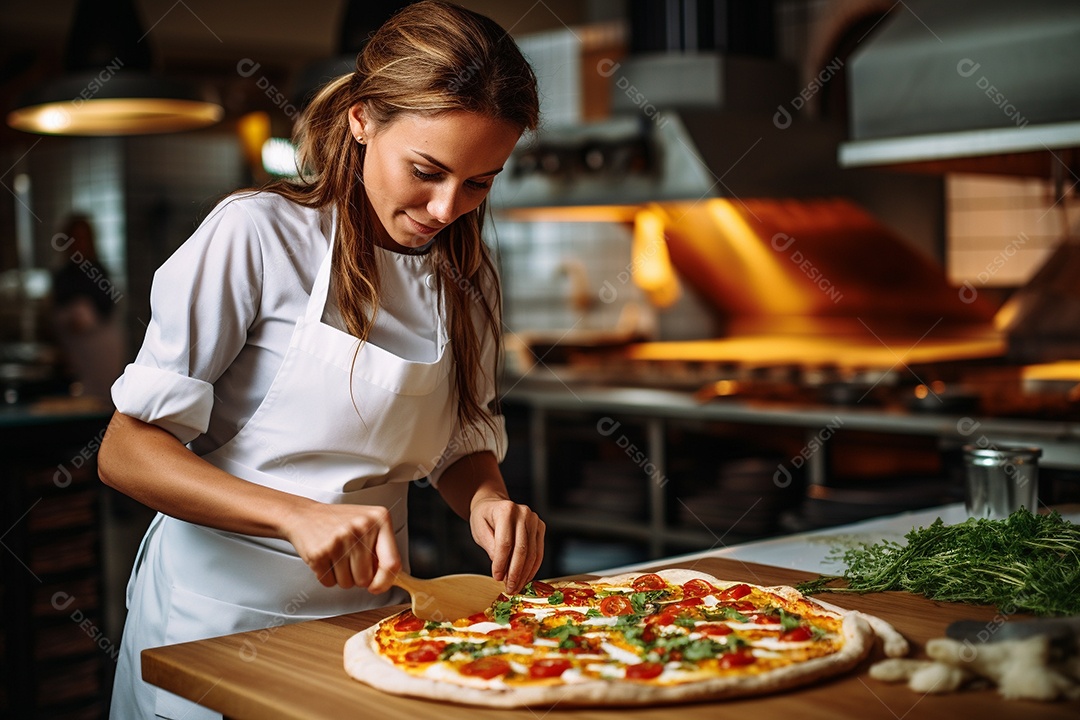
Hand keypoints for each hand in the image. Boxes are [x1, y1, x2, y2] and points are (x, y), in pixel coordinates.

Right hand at [281, 501, 401, 593]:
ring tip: (336, 556)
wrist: (304, 515)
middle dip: (357, 576)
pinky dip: (327, 576)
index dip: (385, 582)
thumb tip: (387, 580)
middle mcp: (361, 527)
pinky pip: (329, 582)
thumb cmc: (339, 521)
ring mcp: (340, 539)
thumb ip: (382, 549)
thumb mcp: (368, 525)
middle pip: (366, 578)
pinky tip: (326, 558)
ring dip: (341, 577)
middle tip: (349, 558)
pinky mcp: (320, 552)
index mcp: (380, 519)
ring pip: (347, 583)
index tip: (378, 586)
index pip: (392, 563)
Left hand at [469, 497, 544, 593]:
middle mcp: (523, 513)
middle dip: (515, 573)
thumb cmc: (484, 518)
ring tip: (516, 586)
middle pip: (522, 549)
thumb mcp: (480, 530)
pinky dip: (533, 567)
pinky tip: (526, 577)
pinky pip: (539, 551)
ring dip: (525, 573)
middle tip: (510, 588)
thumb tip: (502, 568)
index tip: (497, 578)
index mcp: (506, 510)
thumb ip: (491, 547)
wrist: (494, 505)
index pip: (505, 542)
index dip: (501, 563)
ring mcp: (534, 520)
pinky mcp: (541, 527)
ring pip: (532, 553)